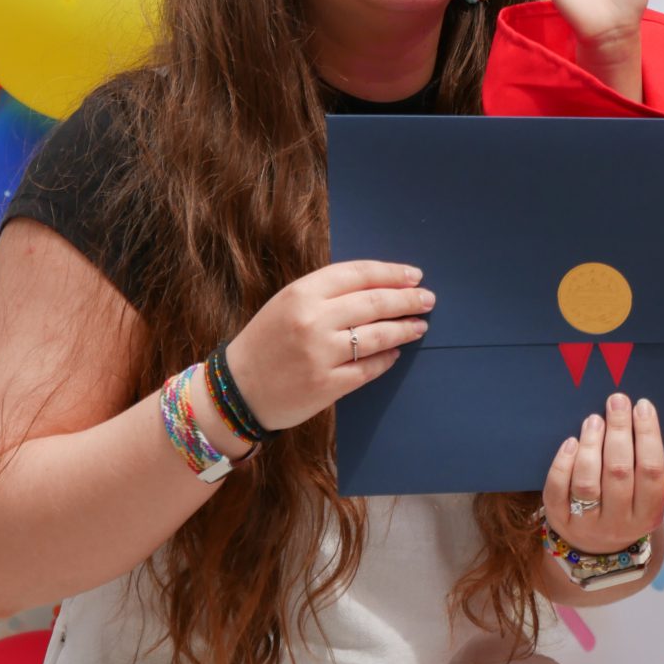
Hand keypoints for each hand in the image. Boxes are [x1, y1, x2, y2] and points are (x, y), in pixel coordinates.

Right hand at [223, 261, 430, 431]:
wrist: (236, 390)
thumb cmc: (267, 340)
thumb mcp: (288, 303)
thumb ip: (328, 292)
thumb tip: (381, 285)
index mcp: (302, 293)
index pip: (359, 274)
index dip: (392, 274)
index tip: (414, 276)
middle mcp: (312, 320)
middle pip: (375, 303)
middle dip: (408, 300)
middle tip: (427, 300)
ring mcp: (320, 354)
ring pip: (378, 336)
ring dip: (404, 329)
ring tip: (419, 326)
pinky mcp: (327, 385)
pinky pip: (369, 368)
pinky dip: (387, 359)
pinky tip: (395, 353)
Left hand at [544, 393, 663, 554]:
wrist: (597, 551)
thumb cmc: (625, 509)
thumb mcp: (644, 497)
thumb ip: (642, 465)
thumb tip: (633, 415)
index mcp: (648, 515)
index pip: (652, 472)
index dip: (648, 436)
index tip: (642, 407)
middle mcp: (619, 523)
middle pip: (619, 472)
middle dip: (619, 431)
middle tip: (617, 401)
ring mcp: (587, 524)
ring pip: (587, 482)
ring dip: (591, 445)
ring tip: (594, 420)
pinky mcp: (560, 521)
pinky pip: (558, 491)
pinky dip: (563, 464)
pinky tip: (571, 442)